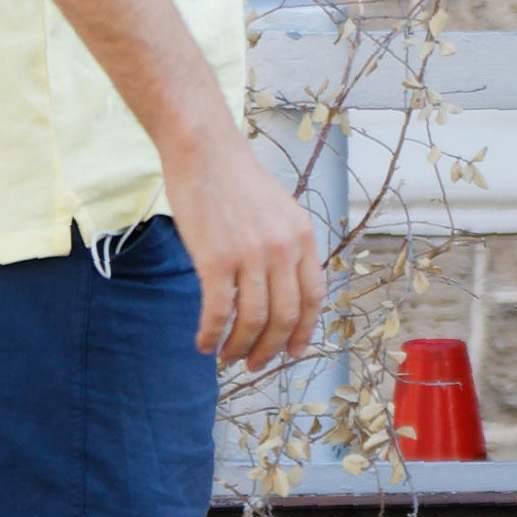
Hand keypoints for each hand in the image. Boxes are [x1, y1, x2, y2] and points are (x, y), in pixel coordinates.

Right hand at [161, 127, 323, 376]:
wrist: (204, 152)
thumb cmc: (237, 180)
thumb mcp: (280, 211)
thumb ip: (286, 247)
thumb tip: (280, 290)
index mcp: (304, 238)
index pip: (313, 298)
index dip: (304, 331)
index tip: (292, 352)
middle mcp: (283, 250)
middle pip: (285, 316)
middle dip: (271, 348)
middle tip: (256, 364)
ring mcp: (250, 256)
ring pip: (252, 320)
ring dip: (241, 347)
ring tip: (228, 358)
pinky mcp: (215, 260)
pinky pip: (218, 311)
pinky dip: (211, 334)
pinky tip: (203, 344)